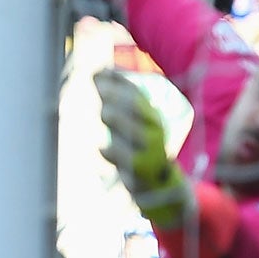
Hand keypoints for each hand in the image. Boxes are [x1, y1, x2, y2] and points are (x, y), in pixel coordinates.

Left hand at [95, 69, 189, 227]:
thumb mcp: (132, 122)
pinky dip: (114, 154)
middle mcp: (154, 131)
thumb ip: (116, 100)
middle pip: (138, 110)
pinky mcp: (140, 173)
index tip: (99, 71)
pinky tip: (100, 147)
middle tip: (99, 88)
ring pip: (136, 134)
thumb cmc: (140, 148)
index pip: (137, 94)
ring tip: (103, 112)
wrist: (160, 186)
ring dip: (120, 121)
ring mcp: (149, 153)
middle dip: (118, 97)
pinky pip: (128, 163)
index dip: (119, 81)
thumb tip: (97, 72)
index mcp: (151, 117)